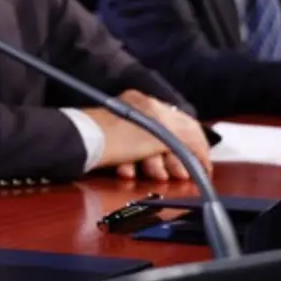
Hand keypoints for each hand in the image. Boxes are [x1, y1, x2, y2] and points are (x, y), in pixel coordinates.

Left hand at [83, 90, 211, 181]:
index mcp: (152, 105)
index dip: (199, 148)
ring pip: (151, 148)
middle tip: (177, 176)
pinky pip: (133, 153)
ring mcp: (126, 124)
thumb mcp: (154, 138)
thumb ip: (179, 141)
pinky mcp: (113, 138)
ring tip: (153, 175)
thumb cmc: (114, 138)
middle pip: (170, 138)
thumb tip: (197, 149)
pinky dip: (135, 164)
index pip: (187, 125)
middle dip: (175, 159)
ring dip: (155, 164)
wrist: (77, 144)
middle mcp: (140, 110)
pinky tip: (128, 172)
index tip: (203, 168)